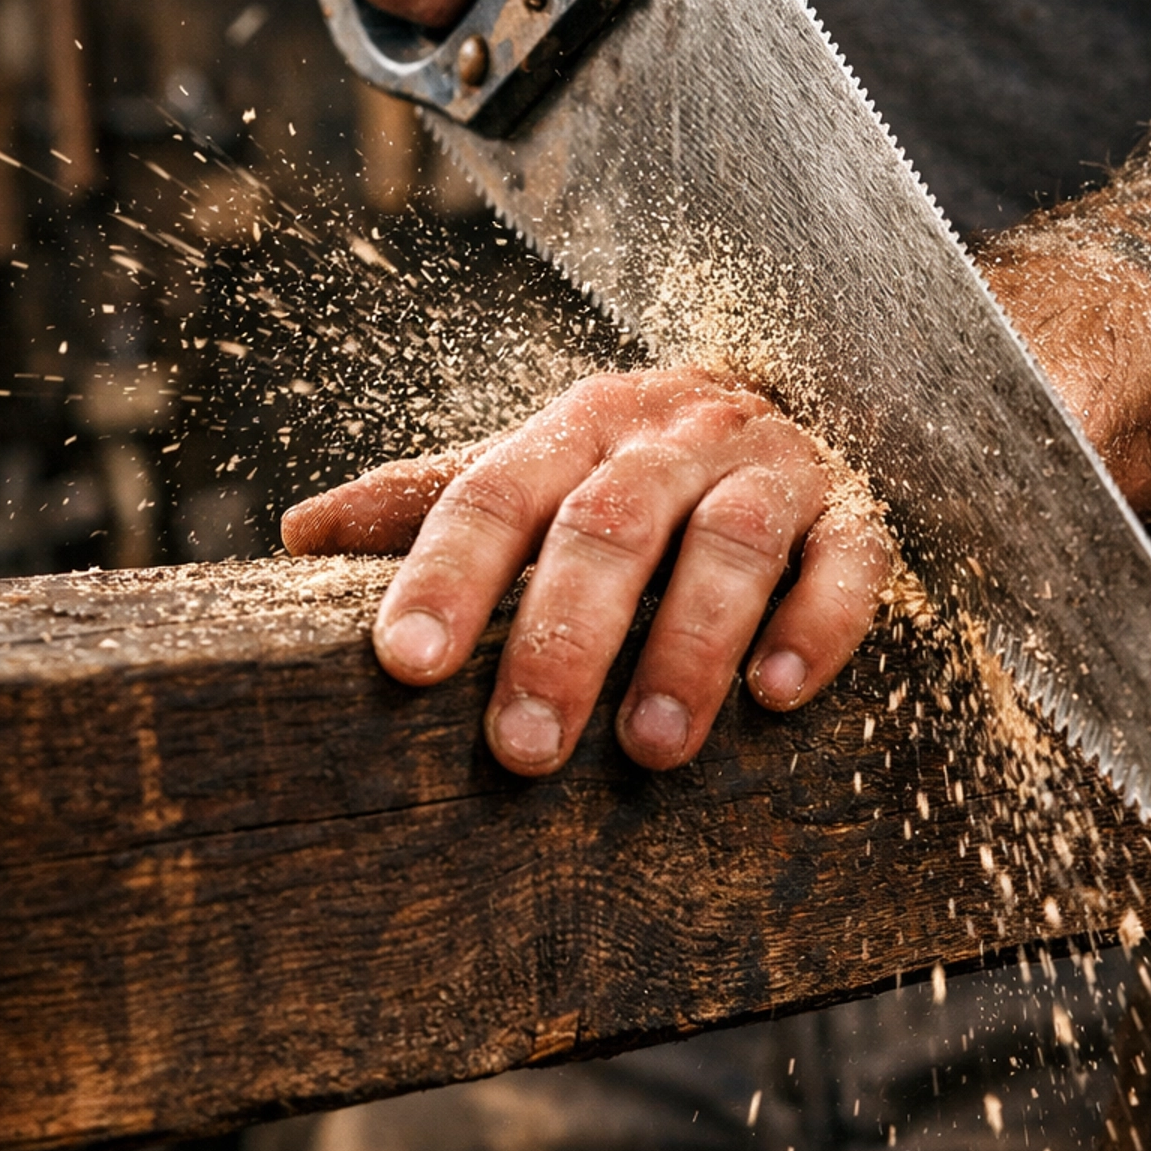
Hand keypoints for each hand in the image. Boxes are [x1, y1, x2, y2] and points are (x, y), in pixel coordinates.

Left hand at [281, 368, 891, 773]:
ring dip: (687, 645)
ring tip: (648, 750)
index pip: (498, 492)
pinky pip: (846, 559)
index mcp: (580, 426)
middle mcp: (674, 436)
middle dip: (565, 637)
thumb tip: (296, 534)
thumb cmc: (635, 468)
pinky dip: (817, 624)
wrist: (798, 400)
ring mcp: (771, 468)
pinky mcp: (855, 512)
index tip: (405, 663)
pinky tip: (779, 695)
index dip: (449, 574)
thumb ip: (430, 503)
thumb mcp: (536, 472)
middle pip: (611, 523)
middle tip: (522, 748)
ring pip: (730, 541)